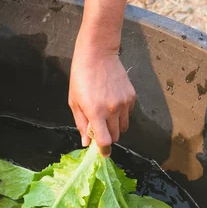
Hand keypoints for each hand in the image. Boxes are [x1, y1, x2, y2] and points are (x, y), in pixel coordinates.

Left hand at [68, 37, 135, 156]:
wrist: (97, 55)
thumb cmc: (81, 77)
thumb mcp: (74, 102)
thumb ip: (81, 124)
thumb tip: (87, 141)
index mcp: (96, 112)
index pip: (105, 141)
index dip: (104, 150)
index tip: (102, 152)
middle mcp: (112, 110)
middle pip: (115, 136)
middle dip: (107, 137)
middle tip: (99, 130)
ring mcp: (124, 103)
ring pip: (123, 127)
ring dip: (115, 127)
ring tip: (105, 116)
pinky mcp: (131, 96)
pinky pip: (128, 114)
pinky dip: (121, 115)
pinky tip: (112, 104)